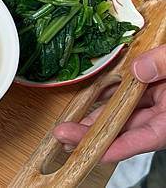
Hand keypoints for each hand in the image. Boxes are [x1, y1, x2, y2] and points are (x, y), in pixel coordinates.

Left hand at [53, 44, 165, 162]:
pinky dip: (115, 92)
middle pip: (129, 127)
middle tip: (65, 135)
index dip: (116, 147)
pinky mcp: (160, 85)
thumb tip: (139, 69)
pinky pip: (134, 91)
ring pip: (128, 110)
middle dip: (96, 132)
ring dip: (101, 115)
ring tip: (72, 122)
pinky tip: (95, 94)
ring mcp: (164, 98)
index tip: (91, 151)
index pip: (145, 138)